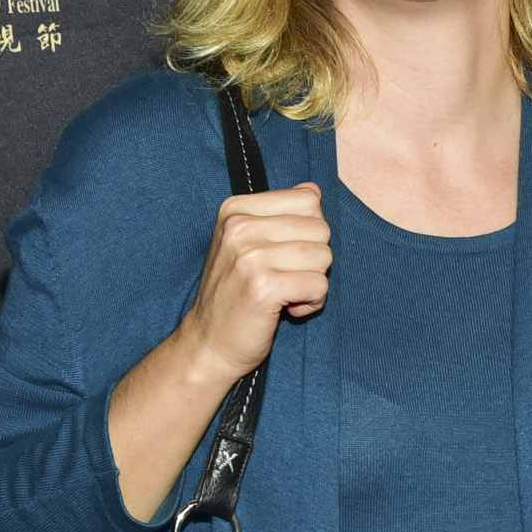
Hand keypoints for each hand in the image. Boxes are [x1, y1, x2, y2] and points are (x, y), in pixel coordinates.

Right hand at [181, 180, 332, 389]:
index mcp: (236, 209)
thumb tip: (313, 189)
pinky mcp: (263, 287)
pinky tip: (289, 310)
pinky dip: (312, 302)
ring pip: (323, 257)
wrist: (207, 343)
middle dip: (314, 259)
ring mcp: (249, 256)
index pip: (308, 200)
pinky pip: (319, 285)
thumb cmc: (234, 294)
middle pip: (320, 228)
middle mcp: (240, 227)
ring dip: (314, 283)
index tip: (284, 255)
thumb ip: (279, 214)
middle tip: (286, 279)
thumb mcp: (247, 243)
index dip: (308, 232)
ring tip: (286, 295)